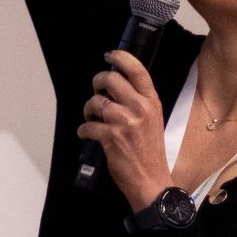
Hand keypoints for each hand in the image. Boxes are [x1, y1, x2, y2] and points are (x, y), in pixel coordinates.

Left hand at [77, 49, 173, 214]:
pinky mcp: (111, 137)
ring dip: (88, 109)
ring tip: (92, 117)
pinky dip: (84, 130)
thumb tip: (117, 86)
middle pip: (110, 79)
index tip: (110, 55)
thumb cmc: (150, 153)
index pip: (136, 69)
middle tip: (97, 91)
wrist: (151, 180)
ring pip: (95, 102)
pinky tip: (88, 134)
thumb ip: (138, 101)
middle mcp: (139, 108)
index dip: (120, 57)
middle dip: (97, 83)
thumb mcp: (153, 120)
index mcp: (151, 102)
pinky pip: (87, 125)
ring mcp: (125, 122)